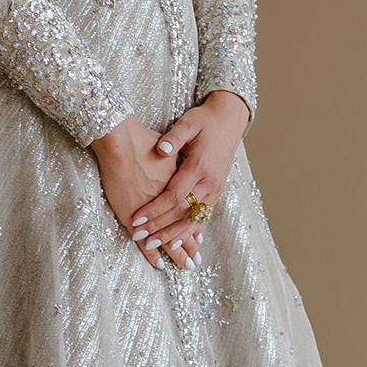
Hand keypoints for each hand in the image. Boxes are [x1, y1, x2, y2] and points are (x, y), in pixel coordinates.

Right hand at [90, 116, 183, 258]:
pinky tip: (158, 264)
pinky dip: (151, 253)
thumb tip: (176, 162)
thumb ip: (174, 158)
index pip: (190, 211)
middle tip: (195, 261)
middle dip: (188, 245)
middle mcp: (168, 200)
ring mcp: (150, 210)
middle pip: (183, 225)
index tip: (198, 240)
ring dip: (176, 252)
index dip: (193, 225)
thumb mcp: (166, 147)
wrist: (120, 137)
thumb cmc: (141, 138)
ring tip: (185, 265)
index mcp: (179, 184)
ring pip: (168, 236)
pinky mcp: (132, 215)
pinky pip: (145, 240)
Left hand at [127, 92, 249, 265]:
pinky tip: (177, 240)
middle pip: (182, 212)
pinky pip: (202, 216)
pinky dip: (188, 230)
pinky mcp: (216, 191)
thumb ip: (174, 138)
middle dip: (160, 228)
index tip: (137, 220)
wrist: (229, 120)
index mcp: (199, 166)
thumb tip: (160, 149)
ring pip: (194, 219)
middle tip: (140, 239)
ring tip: (155, 246)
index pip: (174, 195)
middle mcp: (209, 181)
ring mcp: (215, 188)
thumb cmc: (204, 121)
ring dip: (174, 235)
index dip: (155, 210)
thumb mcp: (188, 123)